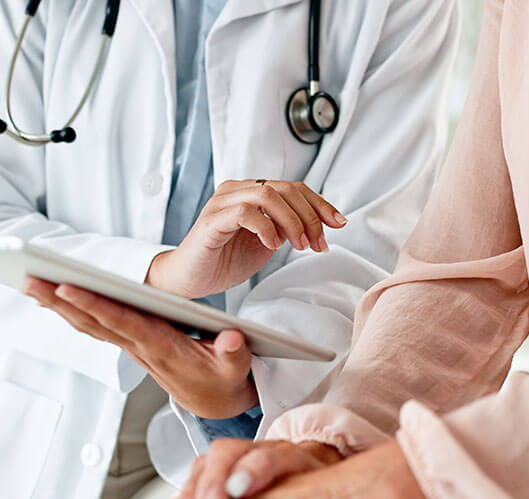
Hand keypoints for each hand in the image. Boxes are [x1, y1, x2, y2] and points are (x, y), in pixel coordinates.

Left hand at [25, 278, 257, 418]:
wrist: (215, 402)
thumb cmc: (225, 380)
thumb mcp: (236, 369)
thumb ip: (234, 354)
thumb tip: (232, 338)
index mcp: (163, 348)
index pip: (122, 323)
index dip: (95, 305)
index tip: (67, 287)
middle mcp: (141, 347)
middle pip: (93, 322)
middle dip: (60, 301)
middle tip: (28, 280)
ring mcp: (133, 346)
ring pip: (89, 324)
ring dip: (58, 305)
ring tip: (29, 282)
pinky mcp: (131, 343)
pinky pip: (96, 325)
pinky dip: (73, 310)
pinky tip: (53, 296)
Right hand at [147, 180, 347, 298]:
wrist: (189, 280)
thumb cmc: (224, 261)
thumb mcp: (267, 243)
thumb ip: (287, 230)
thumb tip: (318, 227)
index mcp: (250, 192)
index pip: (292, 188)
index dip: (319, 204)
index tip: (339, 223)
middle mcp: (236, 190)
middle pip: (285, 189)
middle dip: (310, 217)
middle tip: (318, 243)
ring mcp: (222, 203)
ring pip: (267, 194)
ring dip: (291, 221)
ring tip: (298, 245)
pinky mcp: (212, 220)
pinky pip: (244, 212)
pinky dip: (265, 227)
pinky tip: (272, 245)